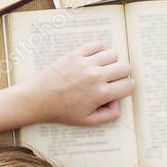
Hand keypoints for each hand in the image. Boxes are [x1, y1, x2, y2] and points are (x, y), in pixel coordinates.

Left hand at [15, 42, 134, 125]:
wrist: (37, 99)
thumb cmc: (61, 111)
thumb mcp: (87, 121)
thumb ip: (109, 115)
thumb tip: (119, 102)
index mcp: (100, 94)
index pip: (129, 85)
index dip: (126, 88)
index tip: (118, 90)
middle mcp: (96, 76)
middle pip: (125, 67)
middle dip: (122, 75)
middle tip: (111, 80)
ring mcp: (85, 63)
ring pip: (113, 54)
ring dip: (111, 62)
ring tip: (101, 69)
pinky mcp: (75, 54)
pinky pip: (97, 45)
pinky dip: (99, 50)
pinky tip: (92, 60)